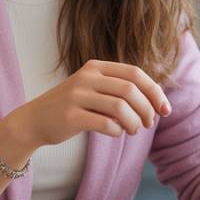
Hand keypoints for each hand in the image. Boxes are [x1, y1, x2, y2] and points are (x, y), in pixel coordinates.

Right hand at [10, 59, 172, 148]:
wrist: (34, 121)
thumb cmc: (72, 107)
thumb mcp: (93, 89)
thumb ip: (119, 90)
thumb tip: (156, 103)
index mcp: (96, 66)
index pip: (135, 73)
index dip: (155, 92)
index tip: (166, 110)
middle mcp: (86, 77)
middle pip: (130, 90)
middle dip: (147, 109)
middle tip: (149, 124)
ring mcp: (77, 95)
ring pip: (120, 107)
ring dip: (134, 122)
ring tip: (133, 130)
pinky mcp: (70, 116)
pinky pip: (106, 124)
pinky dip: (117, 131)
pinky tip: (116, 133)